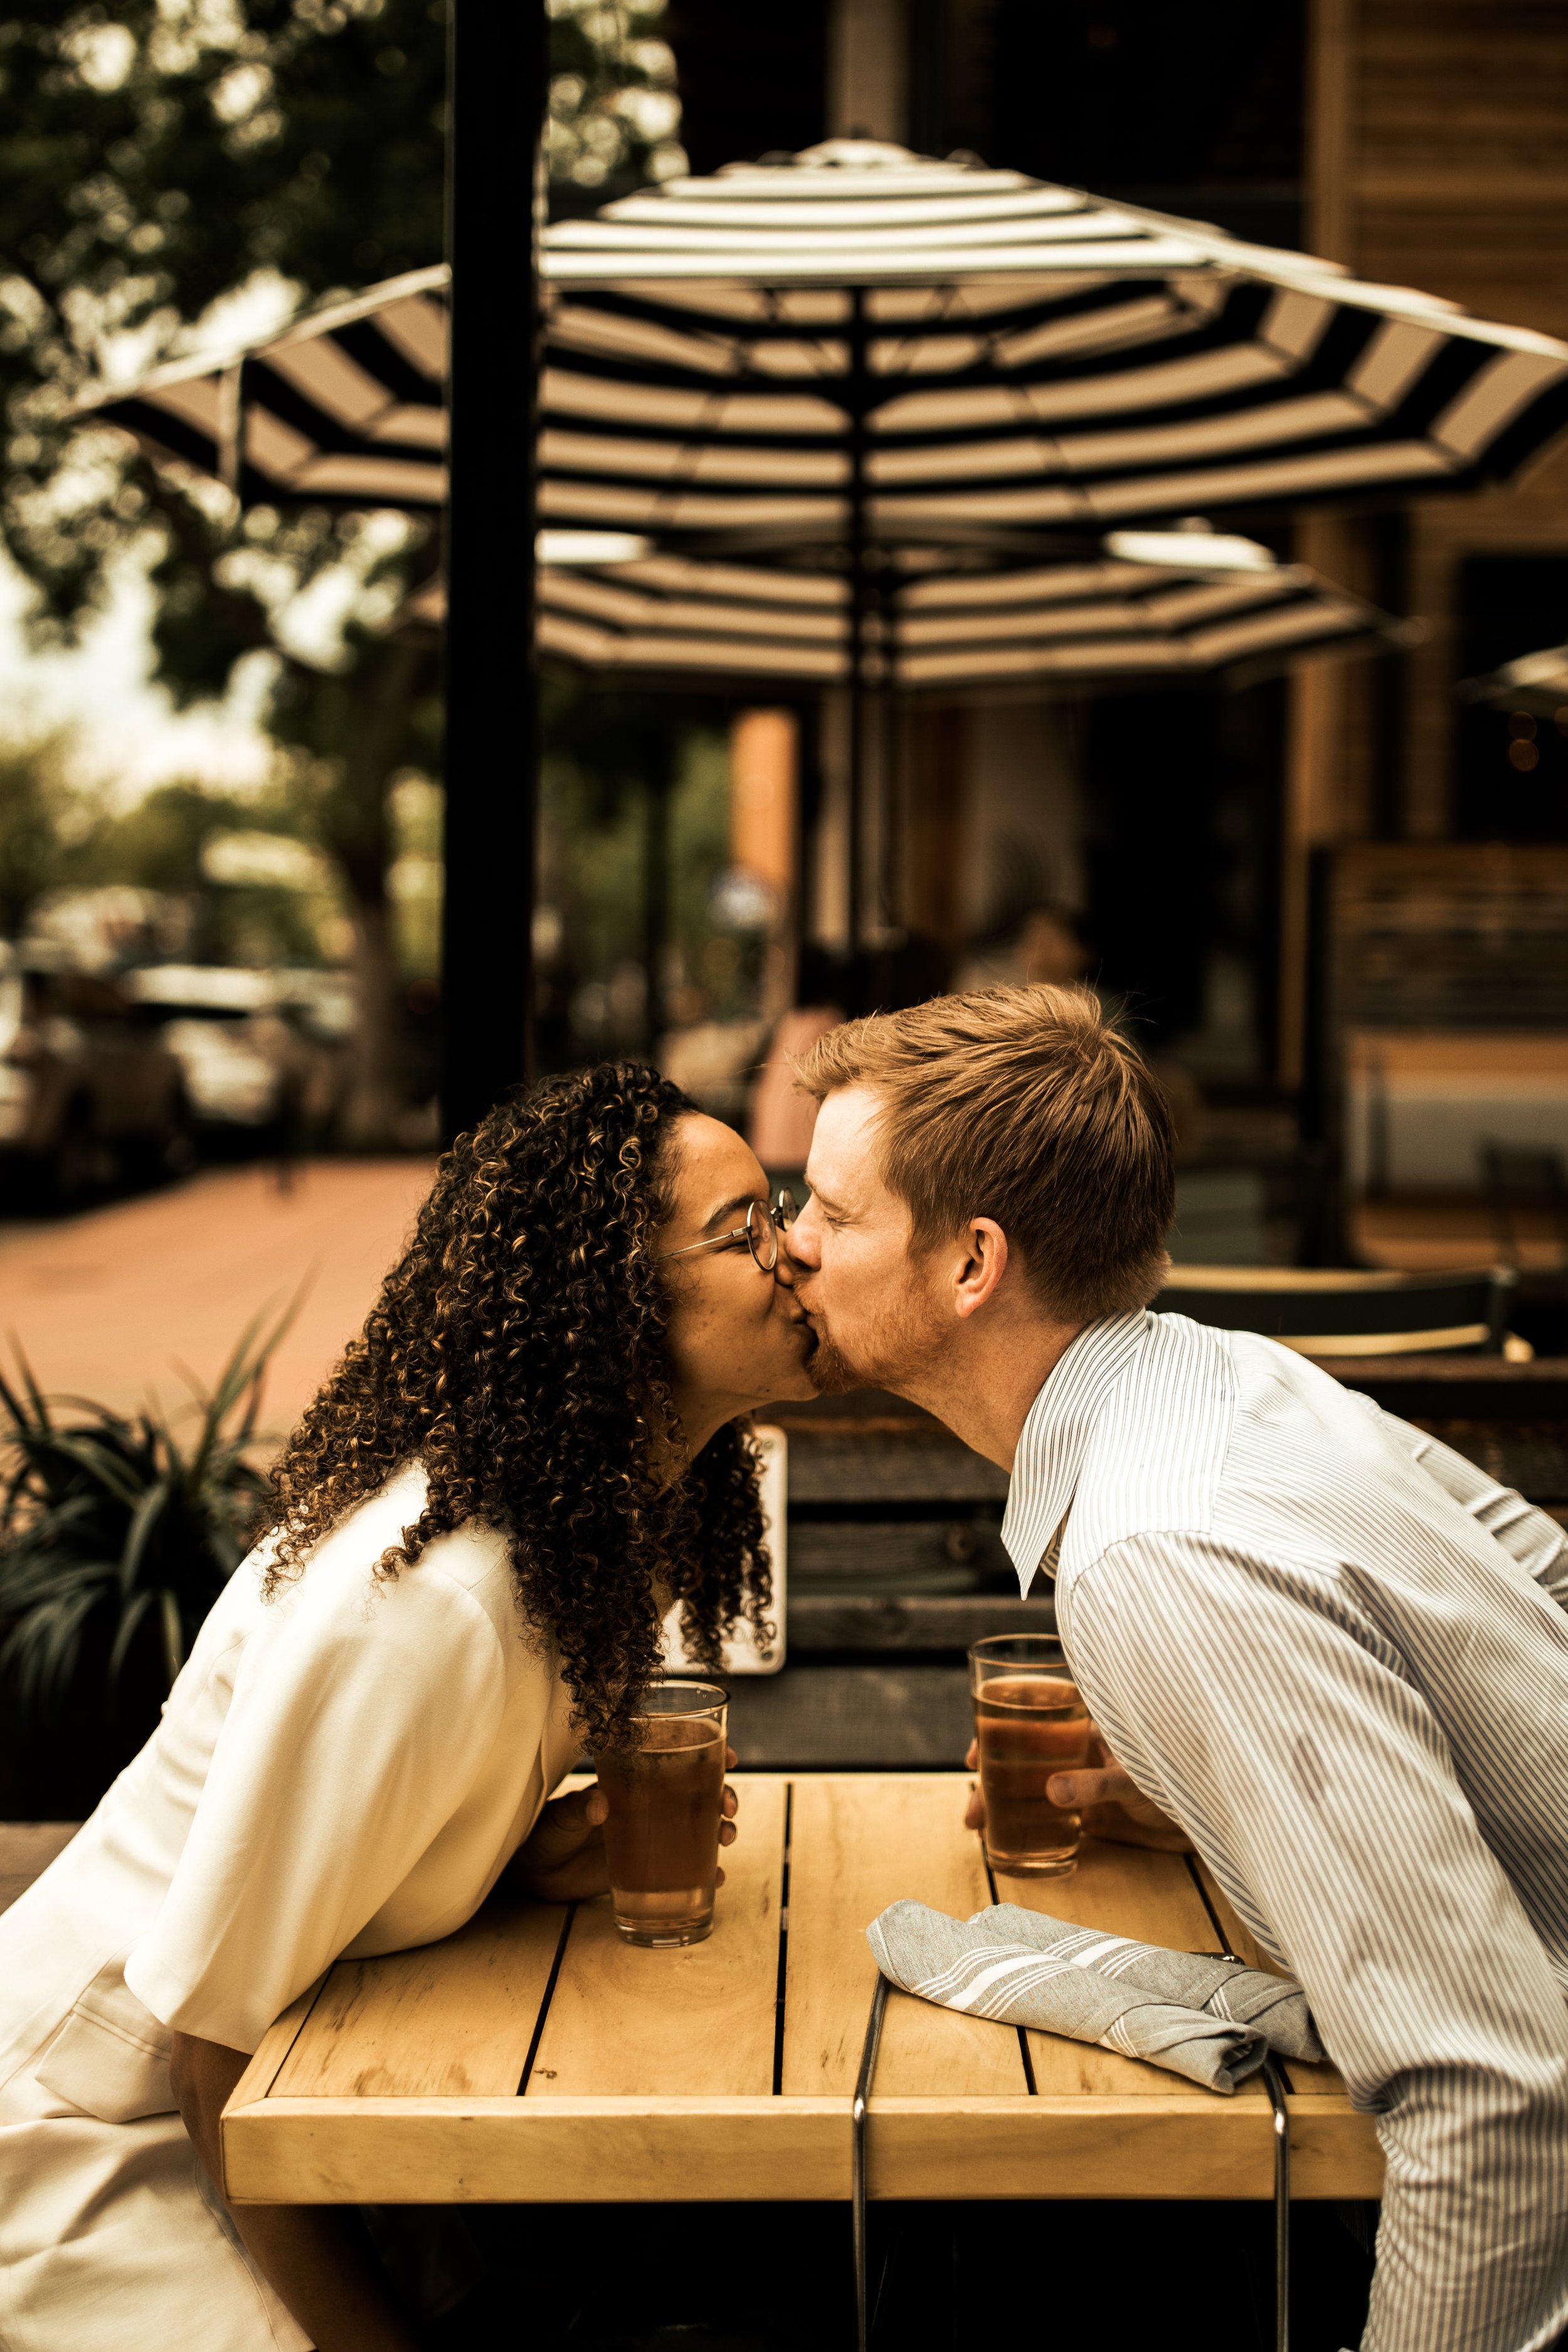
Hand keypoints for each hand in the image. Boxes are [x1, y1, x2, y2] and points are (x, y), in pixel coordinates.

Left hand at [509, 1750, 741, 1901]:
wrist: (534, 1872)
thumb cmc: (544, 1832)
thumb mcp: (559, 1816)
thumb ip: (577, 1808)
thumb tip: (600, 1804)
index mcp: (630, 1782)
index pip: (674, 1759)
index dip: (706, 1753)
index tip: (727, 1756)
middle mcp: (646, 1806)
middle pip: (697, 1794)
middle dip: (721, 1795)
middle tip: (728, 1807)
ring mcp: (649, 1836)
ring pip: (697, 1827)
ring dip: (720, 1829)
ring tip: (726, 1839)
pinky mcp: (647, 1867)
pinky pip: (684, 1869)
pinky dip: (705, 1872)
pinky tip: (717, 1878)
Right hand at [964, 1728, 1191, 1853]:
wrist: (1210, 1821)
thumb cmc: (1179, 1780)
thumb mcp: (1134, 1778)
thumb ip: (1095, 1783)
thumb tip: (1052, 1792)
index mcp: (1092, 1720)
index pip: (1037, 1707)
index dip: (1000, 1720)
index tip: (976, 1748)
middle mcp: (1081, 1744)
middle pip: (1024, 1747)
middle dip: (991, 1768)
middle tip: (972, 1793)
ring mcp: (1083, 1776)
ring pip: (1029, 1780)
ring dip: (999, 1799)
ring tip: (976, 1824)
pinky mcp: (1090, 1809)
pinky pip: (1047, 1813)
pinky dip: (1023, 1824)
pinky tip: (1003, 1838)